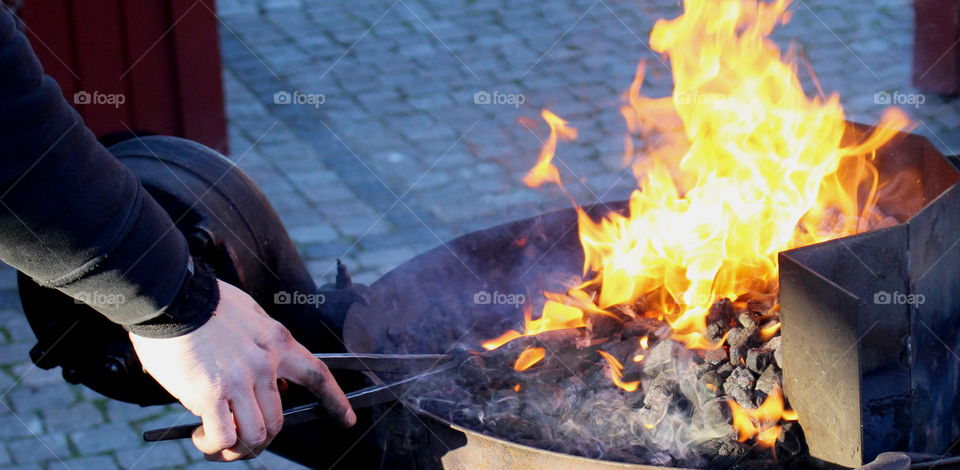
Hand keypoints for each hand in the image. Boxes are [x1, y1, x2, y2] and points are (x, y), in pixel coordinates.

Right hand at [130, 280, 355, 460]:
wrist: (172, 296)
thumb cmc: (203, 304)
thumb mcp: (250, 316)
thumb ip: (263, 347)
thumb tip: (268, 381)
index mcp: (277, 341)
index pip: (318, 375)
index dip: (335, 401)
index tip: (347, 419)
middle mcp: (265, 364)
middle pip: (279, 420)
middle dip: (262, 439)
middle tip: (242, 442)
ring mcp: (240, 380)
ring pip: (255, 435)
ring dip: (237, 450)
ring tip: (218, 445)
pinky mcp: (210, 394)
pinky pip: (224, 437)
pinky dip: (213, 445)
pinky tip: (202, 437)